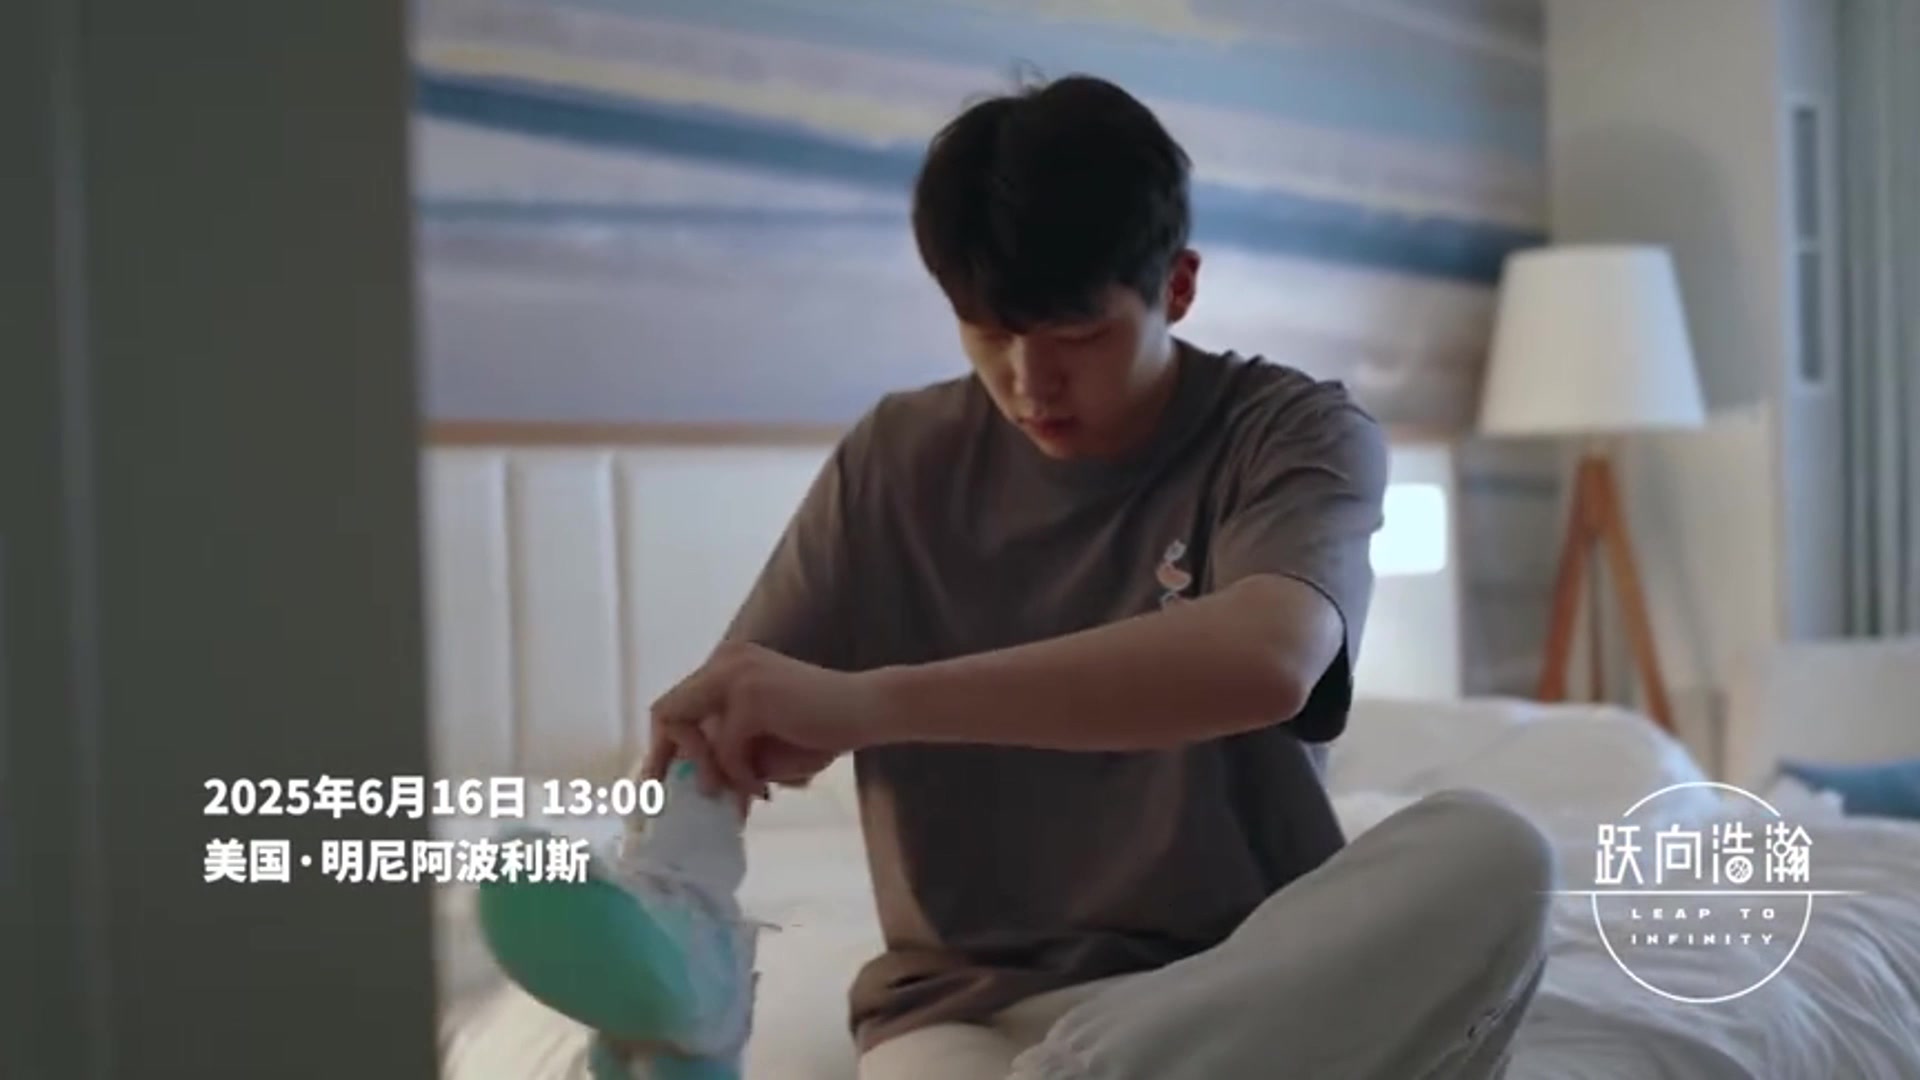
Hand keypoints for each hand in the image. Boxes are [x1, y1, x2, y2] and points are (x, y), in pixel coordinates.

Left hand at [645, 642, 883, 798]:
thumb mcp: (764, 740)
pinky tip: (765, 787)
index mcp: (728, 665)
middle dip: (662, 759)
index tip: (656, 784)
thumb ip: (729, 753)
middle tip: (662, 799)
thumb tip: (696, 788)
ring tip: (739, 798)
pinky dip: (742, 777)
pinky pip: (725, 752)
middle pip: (666, 711)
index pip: (676, 704)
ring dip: (712, 773)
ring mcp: (736, 675)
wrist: (868, 709)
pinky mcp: (751, 698)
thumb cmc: (824, 726)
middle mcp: (726, 661)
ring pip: (691, 735)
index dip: (662, 746)